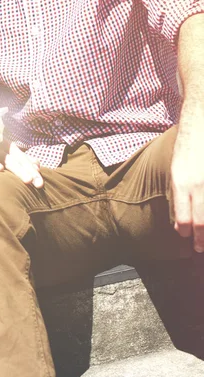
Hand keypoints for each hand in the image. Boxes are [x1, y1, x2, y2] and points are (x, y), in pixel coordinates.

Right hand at [0, 141, 43, 187]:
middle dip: (29, 172)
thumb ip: (21, 159)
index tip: (41, 183)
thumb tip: (38, 164)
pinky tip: (0, 169)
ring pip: (7, 160)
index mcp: (10, 148)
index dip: (33, 170)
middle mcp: (2, 149)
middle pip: (19, 160)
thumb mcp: (6, 155)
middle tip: (38, 184)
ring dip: (17, 170)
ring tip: (27, 180)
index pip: (25, 159)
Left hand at [171, 128, 203, 251]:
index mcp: (181, 184)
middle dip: (202, 240)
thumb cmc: (186, 151)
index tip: (187, 238)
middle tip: (200, 248)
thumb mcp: (175, 172)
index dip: (185, 233)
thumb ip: (178, 196)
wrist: (200, 127)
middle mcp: (198, 186)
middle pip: (202, 223)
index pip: (183, 219)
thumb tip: (180, 222)